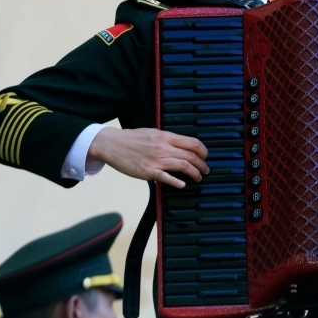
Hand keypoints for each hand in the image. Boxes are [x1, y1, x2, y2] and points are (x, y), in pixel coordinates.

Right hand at [88, 127, 208, 188]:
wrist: (112, 144)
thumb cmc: (132, 138)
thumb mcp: (153, 133)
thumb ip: (168, 139)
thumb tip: (182, 145)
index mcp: (166, 136)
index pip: (192, 142)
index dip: (203, 151)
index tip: (205, 156)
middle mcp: (163, 147)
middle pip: (191, 156)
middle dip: (202, 165)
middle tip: (205, 170)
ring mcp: (156, 159)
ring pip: (183, 166)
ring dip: (195, 173)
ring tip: (198, 177)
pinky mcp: (147, 171)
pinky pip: (166, 177)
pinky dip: (176, 182)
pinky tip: (182, 185)